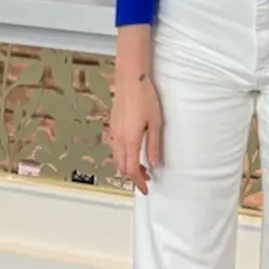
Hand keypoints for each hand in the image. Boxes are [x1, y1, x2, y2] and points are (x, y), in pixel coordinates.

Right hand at [108, 74, 163, 193]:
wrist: (130, 80)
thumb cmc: (144, 98)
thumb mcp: (156, 123)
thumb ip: (154, 146)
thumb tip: (154, 164)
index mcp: (130, 141)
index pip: (131, 170)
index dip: (138, 182)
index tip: (146, 189)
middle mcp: (118, 139)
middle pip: (122, 167)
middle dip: (133, 176)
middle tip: (146, 178)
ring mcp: (114, 132)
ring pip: (117, 158)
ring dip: (127, 166)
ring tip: (142, 166)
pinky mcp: (112, 126)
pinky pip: (114, 148)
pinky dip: (122, 156)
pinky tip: (132, 151)